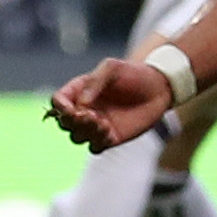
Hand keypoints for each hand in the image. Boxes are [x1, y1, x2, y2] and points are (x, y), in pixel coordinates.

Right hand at [50, 58, 175, 149]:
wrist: (159, 88)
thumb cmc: (134, 74)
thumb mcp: (112, 68)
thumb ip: (95, 81)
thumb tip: (82, 104)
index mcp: (79, 91)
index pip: (58, 101)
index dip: (60, 107)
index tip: (73, 109)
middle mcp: (85, 109)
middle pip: (64, 123)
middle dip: (72, 122)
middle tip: (90, 116)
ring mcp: (97, 125)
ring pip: (77, 137)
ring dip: (85, 132)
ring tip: (102, 123)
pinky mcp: (111, 137)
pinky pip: (95, 148)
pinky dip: (97, 143)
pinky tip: (109, 132)